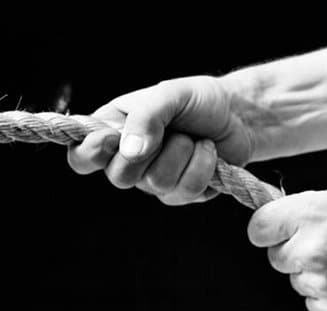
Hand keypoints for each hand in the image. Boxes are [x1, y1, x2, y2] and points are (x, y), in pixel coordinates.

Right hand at [67, 76, 255, 204]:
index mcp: (114, 132)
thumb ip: (146, 116)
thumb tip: (130, 151)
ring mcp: (156, 181)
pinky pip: (186, 191)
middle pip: (119, 178)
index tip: (112, 138)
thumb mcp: (170, 93)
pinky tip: (208, 151)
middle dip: (151, 152)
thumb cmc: (198, 100)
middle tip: (170, 131)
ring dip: (183, 153)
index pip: (82, 157)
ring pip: (158, 183)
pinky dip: (203, 165)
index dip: (91, 154)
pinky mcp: (183, 193)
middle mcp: (131, 161)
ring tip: (193, 137)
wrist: (237, 115)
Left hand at [247, 185, 326, 310]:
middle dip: (292, 251)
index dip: (266, 230)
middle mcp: (310, 249)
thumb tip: (275, 222)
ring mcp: (321, 281)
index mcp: (308, 215)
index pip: (257, 229)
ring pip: (295, 280)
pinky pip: (311, 302)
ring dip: (311, 273)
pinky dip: (325, 294)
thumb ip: (302, 211)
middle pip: (275, 257)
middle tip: (322, 245)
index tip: (275, 232)